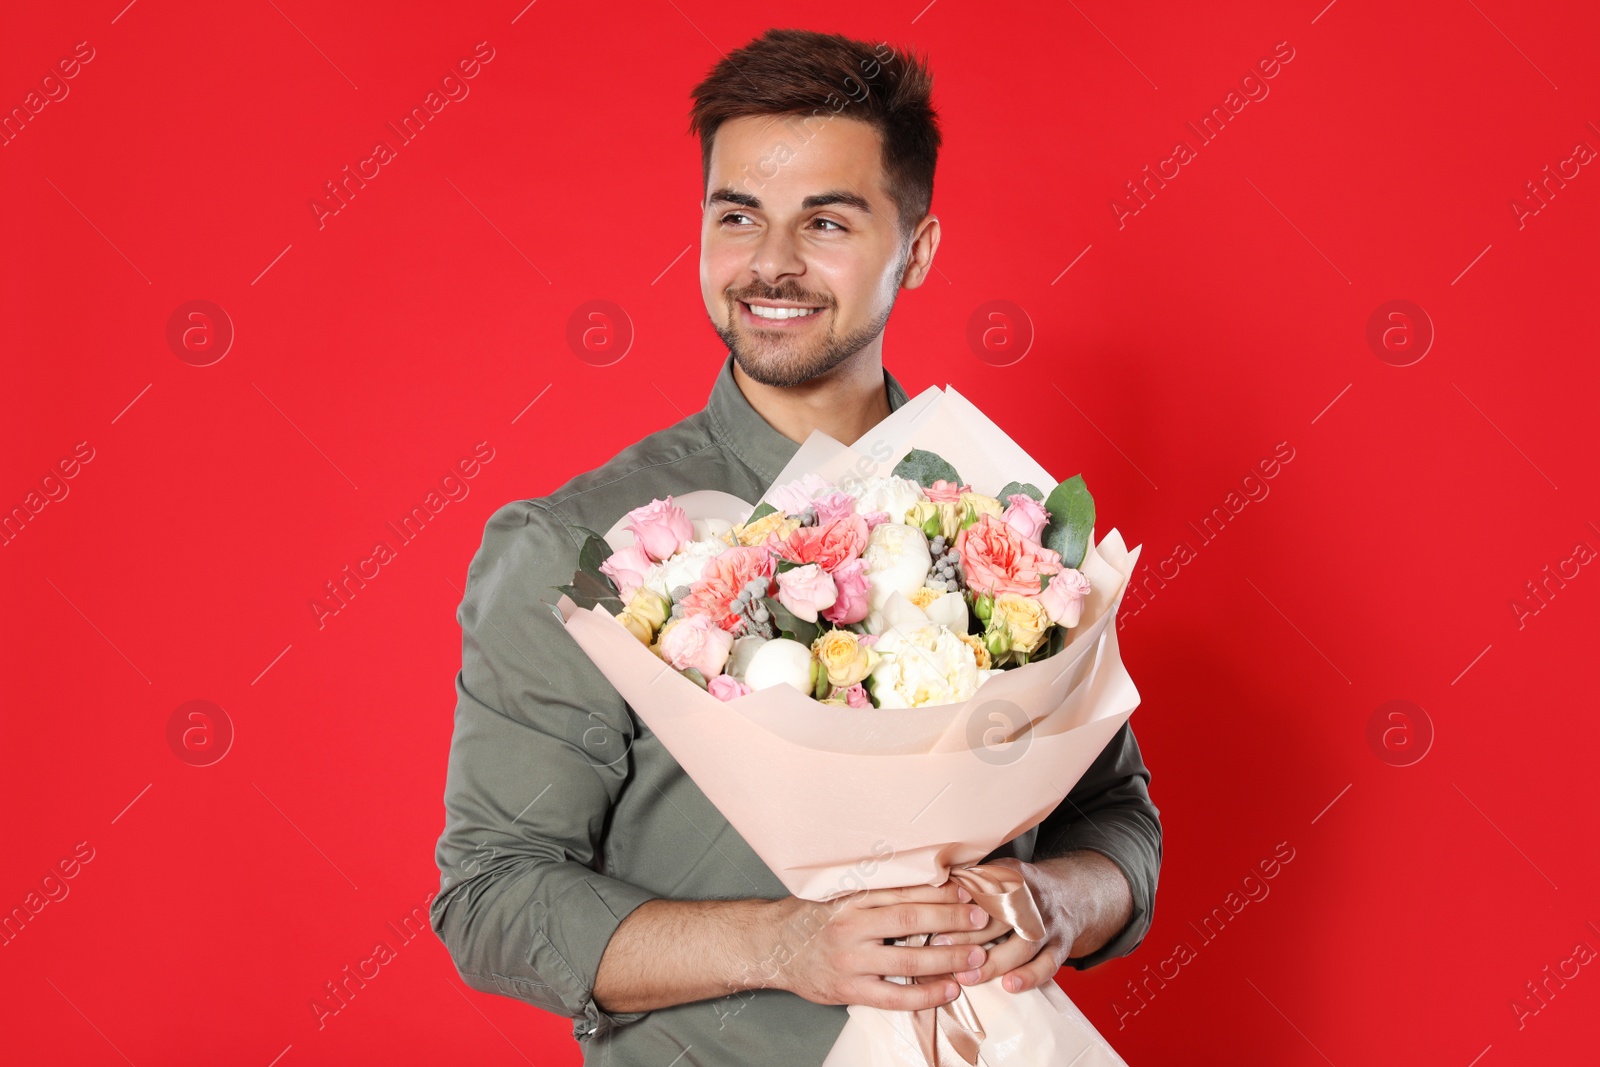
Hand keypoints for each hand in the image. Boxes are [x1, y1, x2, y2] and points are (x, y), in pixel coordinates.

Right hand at [762, 883, 994, 1010]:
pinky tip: (949, 990)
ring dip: (947, 960)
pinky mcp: (849, 990)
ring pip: (907, 961)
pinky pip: (894, 997)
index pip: (902, 892)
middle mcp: (851, 927)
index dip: (938, 891)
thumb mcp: (839, 894)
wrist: (771, 946)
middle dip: (951, 920)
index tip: (967, 889)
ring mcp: (850, 961)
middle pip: (910, 921)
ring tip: (976, 957)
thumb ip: (876, 891)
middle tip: (981, 919)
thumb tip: (926, 882)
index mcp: (852, 898)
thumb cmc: (811, 917)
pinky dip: (925, 995)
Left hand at [925, 857, 1084, 994]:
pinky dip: (1030, 976)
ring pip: (1023, 943)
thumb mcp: (999, 871)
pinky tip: (1009, 986)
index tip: (931, 918)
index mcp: (1012, 874)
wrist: (1073, 893)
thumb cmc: (1020, 888)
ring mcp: (1049, 922)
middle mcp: (1033, 897)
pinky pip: (1049, 964)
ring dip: (994, 962)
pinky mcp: (1062, 945)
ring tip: (966, 976)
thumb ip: (968, 877)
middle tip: (939, 947)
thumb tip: (925, 881)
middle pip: (1000, 917)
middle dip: (968, 934)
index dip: (958, 903)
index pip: (983, 888)